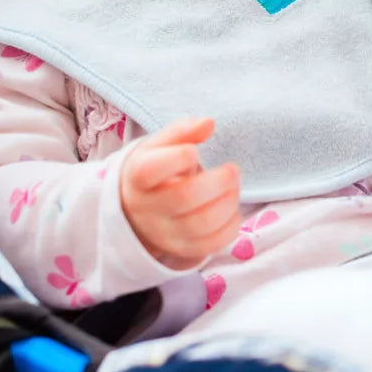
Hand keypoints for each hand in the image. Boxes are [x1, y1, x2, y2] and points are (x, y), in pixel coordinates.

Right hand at [120, 118, 240, 269]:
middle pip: (183, 198)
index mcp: (138, 176)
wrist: (137, 211)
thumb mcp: (160, 145)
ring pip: (200, 225)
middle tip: (232, 170)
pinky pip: (212, 244)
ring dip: (228, 203)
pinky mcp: (183, 249)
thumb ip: (183, 130)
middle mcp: (147, 208)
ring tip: (234, 187)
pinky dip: (231, 226)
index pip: (149, 170)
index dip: (179, 157)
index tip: (194, 151)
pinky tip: (231, 209)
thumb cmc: (155, 171)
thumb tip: (208, 123)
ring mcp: (165, 233)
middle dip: (218, 181)